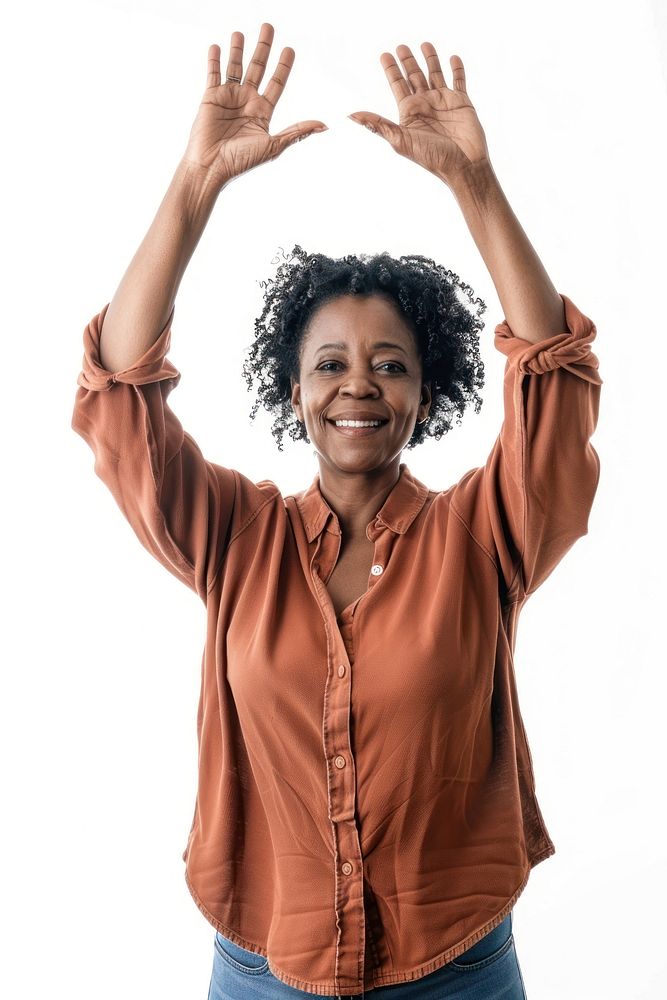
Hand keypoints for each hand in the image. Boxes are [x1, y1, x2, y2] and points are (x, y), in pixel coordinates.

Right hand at [182, 22, 327, 187]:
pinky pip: (213, 74)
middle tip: (268, 27)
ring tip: (240, 33)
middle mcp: (246, 102)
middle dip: (263, 48)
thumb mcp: (274, 146)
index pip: (276, 83)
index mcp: (262, 112)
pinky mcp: (210, 98)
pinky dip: (215, 60)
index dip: (283, 66)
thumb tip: (324, 125)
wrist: (212, 167)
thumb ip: (297, 132)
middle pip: (257, 68)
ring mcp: (228, 98)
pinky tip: (217, 47)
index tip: (289, 49)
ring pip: (235, 67)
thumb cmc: (241, 161)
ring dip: (238, 50)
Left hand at [348, 43, 489, 186]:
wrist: (462, 166)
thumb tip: (351, 115)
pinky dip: (457, 69)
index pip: (398, 85)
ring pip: (435, 74)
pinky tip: (453, 58)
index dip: (391, 70)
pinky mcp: (462, 102)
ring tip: (424, 44)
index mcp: (409, 112)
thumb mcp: (400, 140)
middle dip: (408, 61)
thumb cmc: (431, 157)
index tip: (384, 55)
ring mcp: (444, 102)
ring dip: (430, 59)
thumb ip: (378, 125)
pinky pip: (459, 80)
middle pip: (414, 76)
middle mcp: (425, 105)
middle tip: (400, 46)